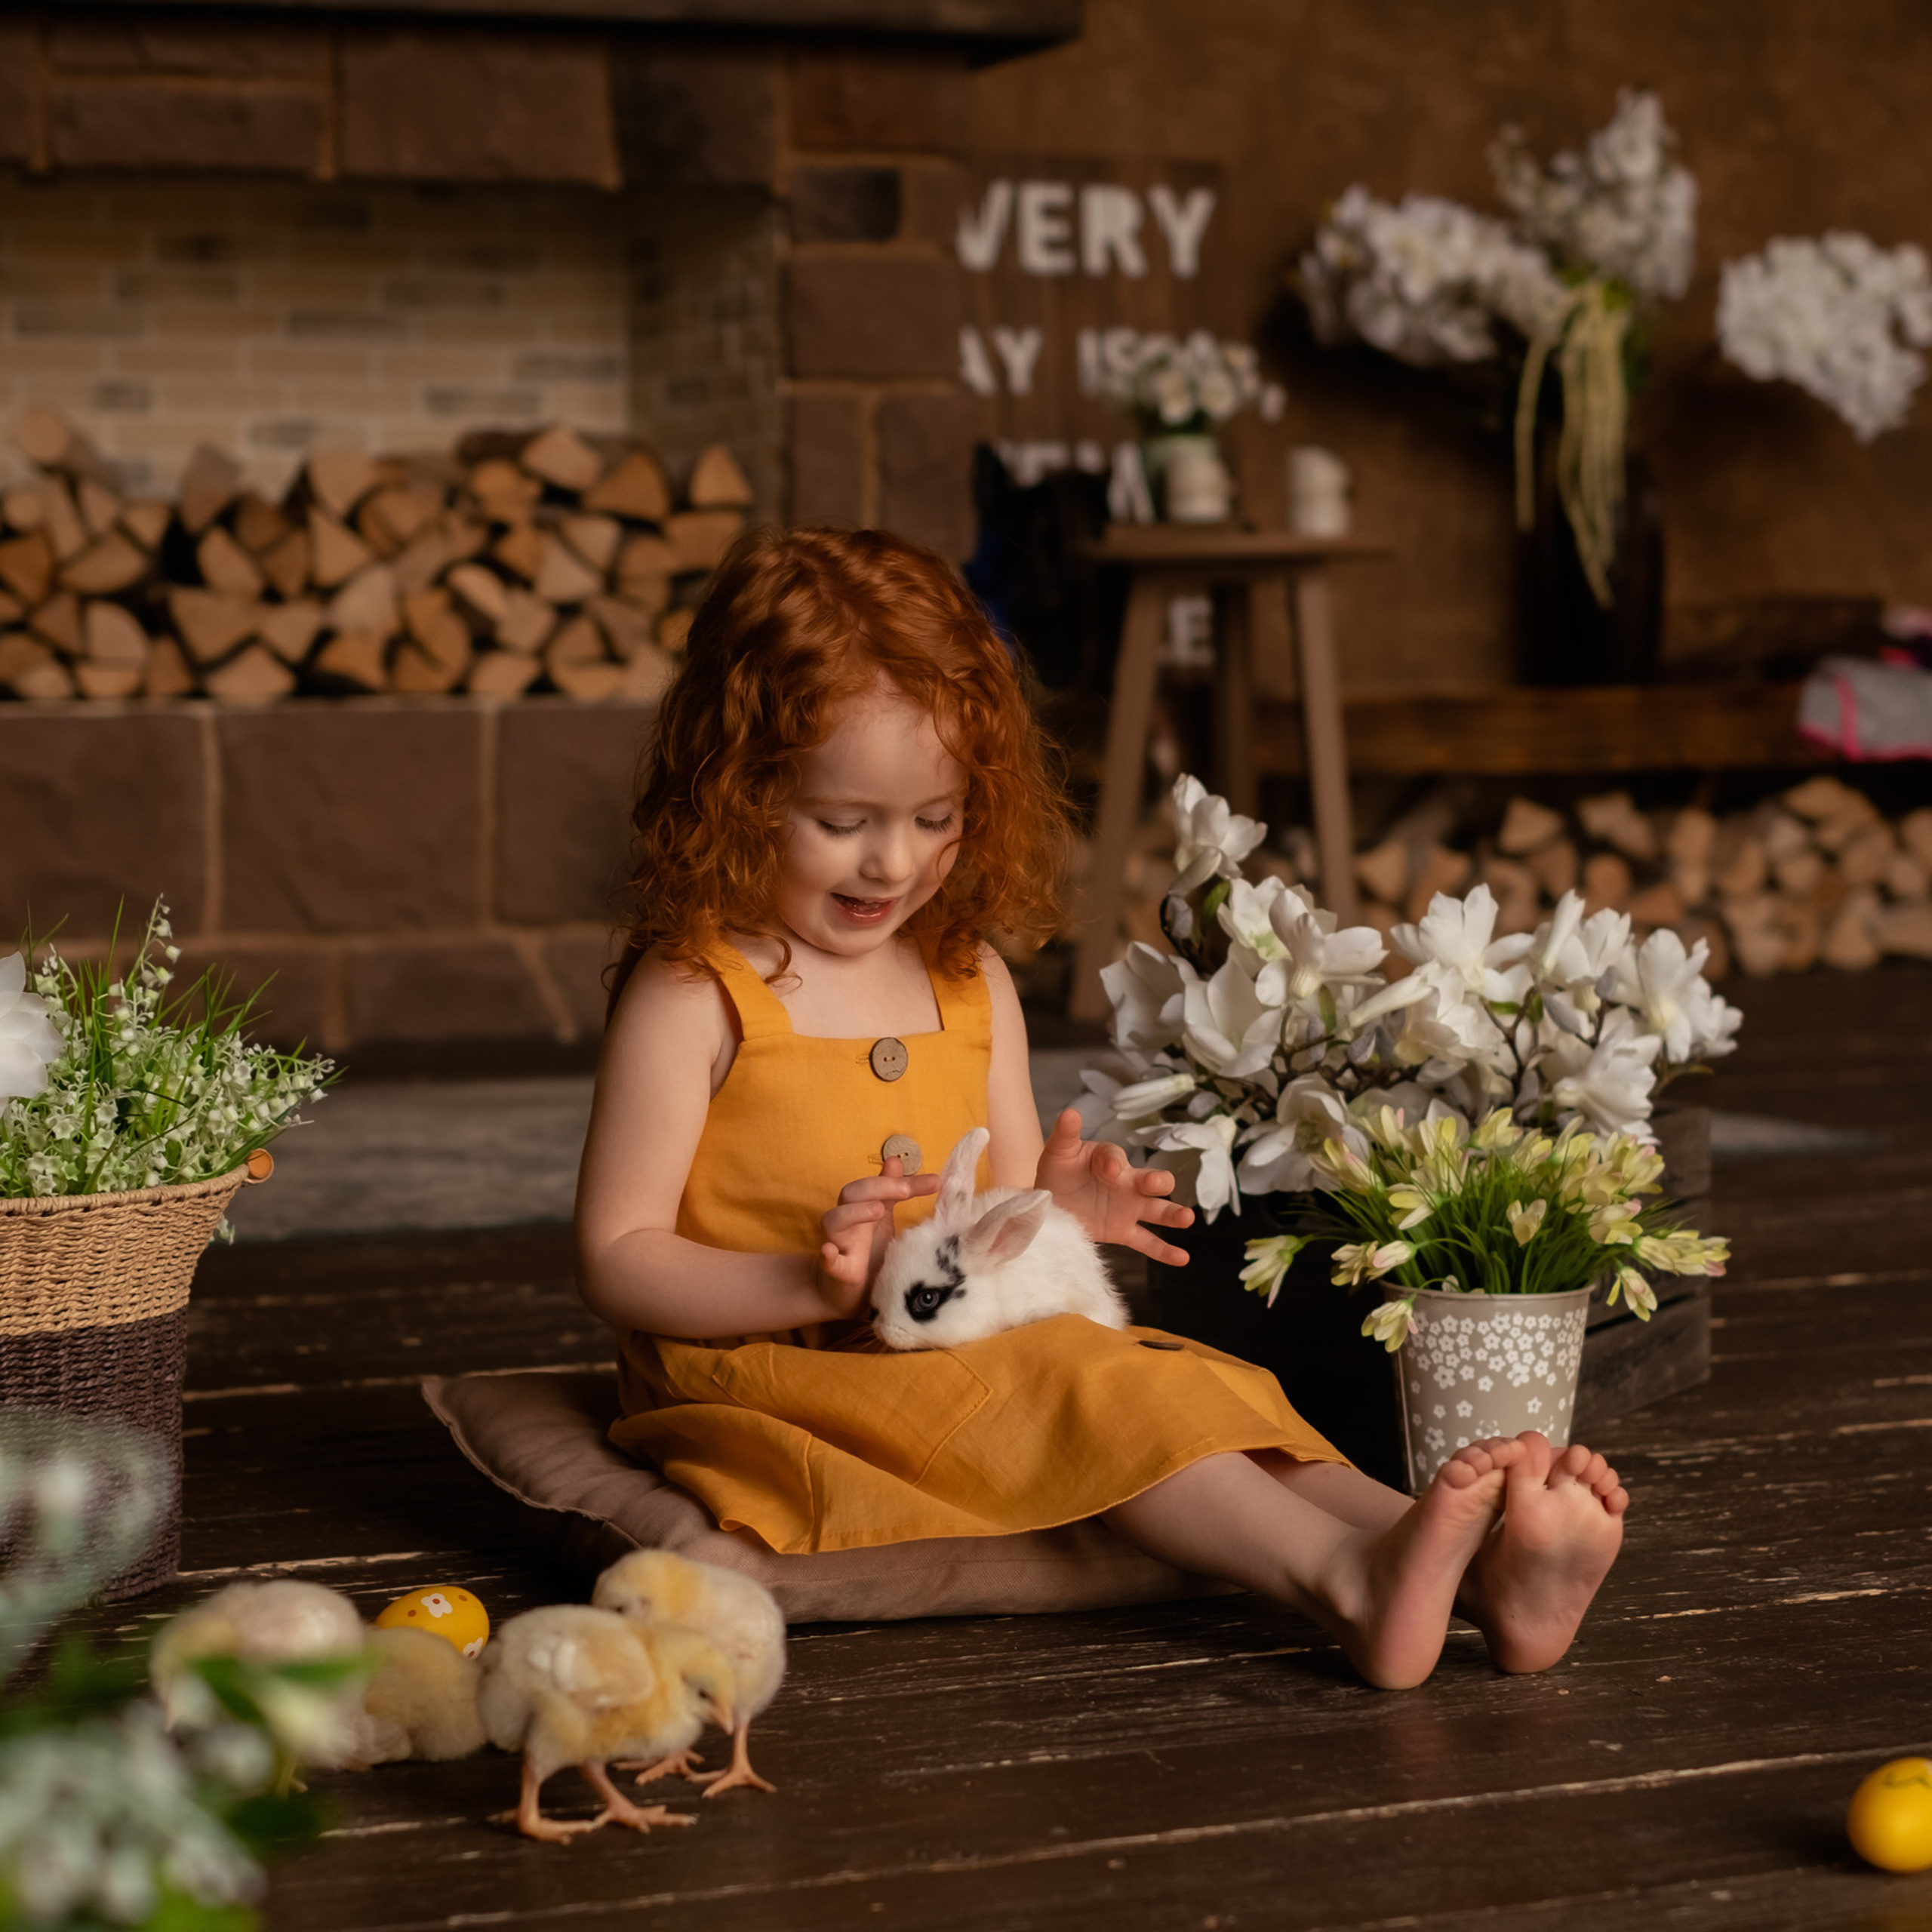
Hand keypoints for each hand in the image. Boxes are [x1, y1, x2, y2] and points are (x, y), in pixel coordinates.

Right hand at [815, 1156, 939, 1317]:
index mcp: (862, 1208)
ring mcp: (840, 1244)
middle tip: (904, 1190)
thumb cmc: (866, 1252)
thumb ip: (891, 1192)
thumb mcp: (883, 1220)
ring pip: (834, 1220)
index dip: (902, 1180)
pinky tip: (829, 1252)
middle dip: (877, 1187)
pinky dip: (828, 1256)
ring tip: (877, 1210)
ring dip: (854, 1212)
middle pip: (851, 1193)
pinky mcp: (837, 1271)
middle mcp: (848, 1222)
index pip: (877, 1185)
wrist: (843, 1292)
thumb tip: (896, 1160)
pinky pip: (828, 1261)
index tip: (935, 1182)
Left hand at [1034, 1109, 1193, 1265]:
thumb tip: (1070, 1112)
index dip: (1113, 1161)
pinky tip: (1182, 1258)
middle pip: (1151, 1179)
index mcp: (1109, 1160)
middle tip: (1155, 1184)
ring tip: (1187, 1218)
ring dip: (1173, 1213)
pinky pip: (1147, 1241)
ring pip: (1157, 1210)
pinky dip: (1164, 1251)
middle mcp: (1126, 1183)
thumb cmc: (1058, 1171)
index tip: (1109, 1168)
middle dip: (1157, 1180)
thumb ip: (1066, 1134)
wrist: (1051, 1202)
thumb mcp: (1058, 1152)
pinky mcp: (1123, 1231)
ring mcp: (1128, 1208)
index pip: (1115, 1157)